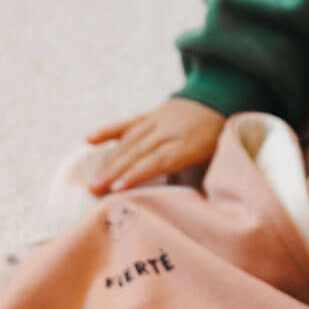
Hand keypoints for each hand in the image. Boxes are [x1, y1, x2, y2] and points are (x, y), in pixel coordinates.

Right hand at [85, 98, 225, 193]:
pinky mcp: (150, 114)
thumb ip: (202, 179)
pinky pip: (127, 122)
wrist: (219, 99)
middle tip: (94, 189)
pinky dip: (108, 130)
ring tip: (93, 180)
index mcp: (189, 143)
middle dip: (115, 170)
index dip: (138, 174)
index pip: (159, 159)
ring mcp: (158, 119)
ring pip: (130, 139)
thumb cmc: (217, 140)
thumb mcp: (217, 159)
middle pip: (139, 151)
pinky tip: (89, 140)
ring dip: (110, 159)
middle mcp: (171, 130)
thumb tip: (193, 208)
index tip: (118, 189)